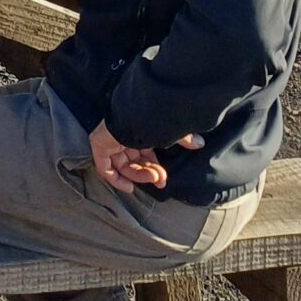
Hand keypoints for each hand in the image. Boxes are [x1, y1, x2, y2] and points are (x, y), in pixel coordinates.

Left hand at [88, 121, 202, 192]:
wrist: (137, 113)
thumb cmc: (153, 119)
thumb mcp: (170, 132)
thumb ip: (183, 139)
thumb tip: (200, 143)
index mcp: (137, 132)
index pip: (144, 154)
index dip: (154, 168)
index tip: (164, 178)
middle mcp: (122, 137)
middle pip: (134, 162)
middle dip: (148, 173)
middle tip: (161, 179)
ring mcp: (110, 142)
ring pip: (123, 167)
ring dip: (139, 176)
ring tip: (154, 177)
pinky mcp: (99, 146)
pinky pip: (105, 169)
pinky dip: (117, 180)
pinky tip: (130, 187)